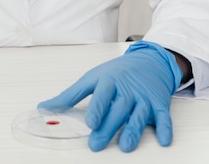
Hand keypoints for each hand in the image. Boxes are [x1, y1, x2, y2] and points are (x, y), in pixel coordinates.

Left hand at [38, 41, 182, 152]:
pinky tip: (164, 140)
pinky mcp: (159, 105)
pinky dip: (165, 128)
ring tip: (125, 146)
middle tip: (96, 144)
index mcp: (109, 81)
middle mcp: (127, 90)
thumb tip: (43, 108)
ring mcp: (144, 97)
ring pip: (139, 115)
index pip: (102, 94)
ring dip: (133, 130)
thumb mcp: (92, 78)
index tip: (90, 122)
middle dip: (108, 127)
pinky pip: (164, 117)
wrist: (148, 62)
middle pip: (118, 109)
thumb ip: (70, 95)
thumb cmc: (116, 73)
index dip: (97, 108)